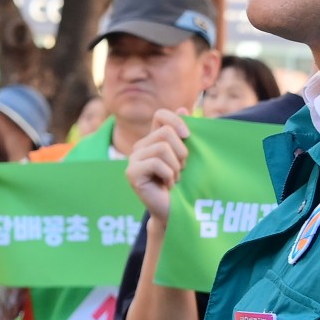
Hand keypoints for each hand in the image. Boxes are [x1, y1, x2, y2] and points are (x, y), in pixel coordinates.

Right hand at [126, 109, 188, 226]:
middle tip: (180, 170)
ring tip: (173, 179)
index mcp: (153, 139)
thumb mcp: (187, 156)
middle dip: (181, 153)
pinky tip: (166, 186)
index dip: (176, 121)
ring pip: (163, 148)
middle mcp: (140, 146)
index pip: (160, 115)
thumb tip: (183, 108)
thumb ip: (185, 134)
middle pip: (166, 132)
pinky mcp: (132, 173)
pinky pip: (157, 163)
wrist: (176, 211)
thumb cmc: (184, 184)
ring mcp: (134, 159)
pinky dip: (168, 176)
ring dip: (176, 168)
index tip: (188, 136)